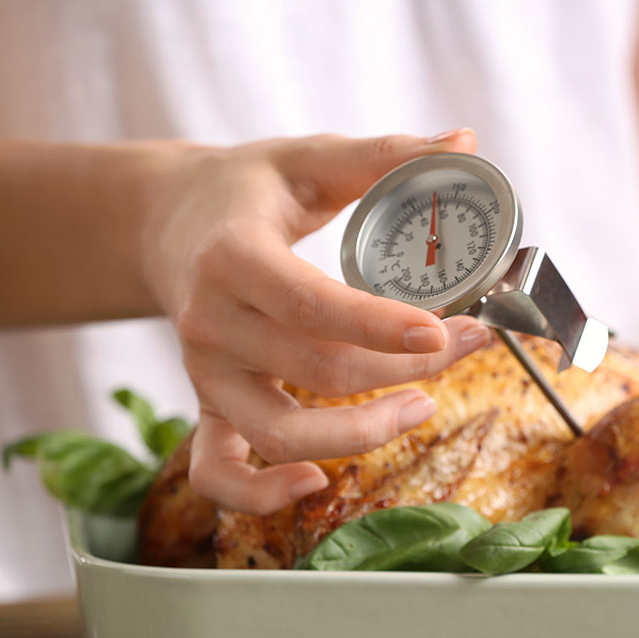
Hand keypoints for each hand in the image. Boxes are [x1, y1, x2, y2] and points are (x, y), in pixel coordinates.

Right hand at [139, 130, 491, 514]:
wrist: (168, 224)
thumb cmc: (248, 191)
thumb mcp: (308, 157)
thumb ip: (385, 154)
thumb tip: (465, 143)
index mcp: (233, 258)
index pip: (311, 306)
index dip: (380, 326)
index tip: (445, 330)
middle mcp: (212, 325)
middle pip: (318, 371)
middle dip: (406, 369)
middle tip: (470, 343)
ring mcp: (206, 374)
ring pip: (279, 432)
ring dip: (359, 435)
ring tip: (422, 406)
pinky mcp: (207, 406)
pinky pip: (220, 473)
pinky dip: (261, 495)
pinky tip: (316, 482)